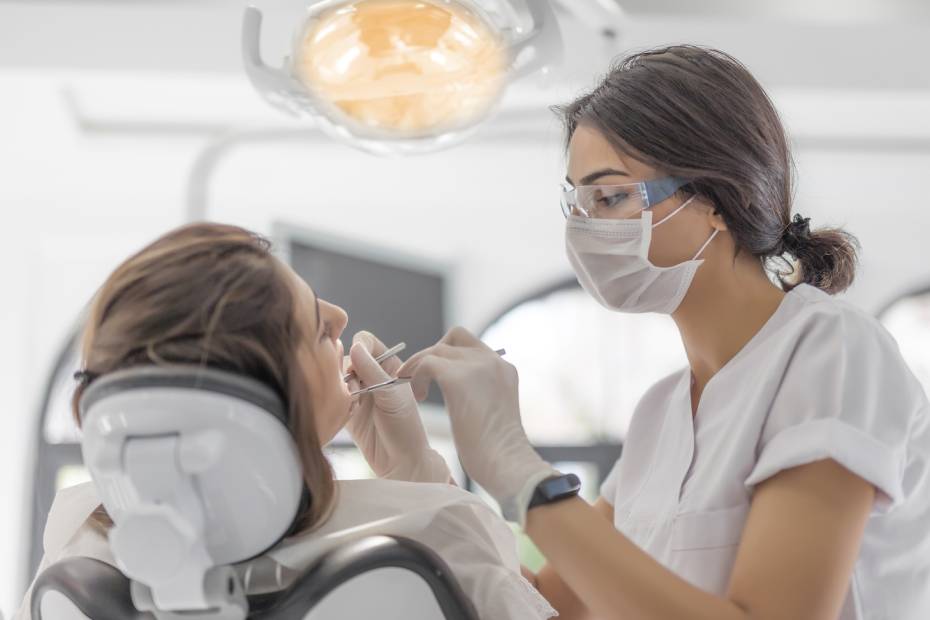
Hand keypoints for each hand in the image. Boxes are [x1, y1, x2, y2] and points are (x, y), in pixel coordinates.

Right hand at [344, 331, 451, 483]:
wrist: (400, 462)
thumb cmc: (405, 426)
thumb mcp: (392, 395)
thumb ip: (372, 371)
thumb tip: (354, 346)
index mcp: (388, 365)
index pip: (366, 342)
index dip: (358, 348)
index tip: (356, 363)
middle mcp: (372, 374)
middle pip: (347, 357)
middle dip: (347, 371)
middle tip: (355, 389)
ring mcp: (358, 391)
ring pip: (337, 376)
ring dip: (342, 387)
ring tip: (355, 405)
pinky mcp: (346, 408)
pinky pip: (332, 396)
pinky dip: (337, 402)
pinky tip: (350, 415)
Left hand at [397, 327, 557, 525]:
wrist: (507, 464)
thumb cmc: (498, 452)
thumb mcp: (493, 411)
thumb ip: (482, 392)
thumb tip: (462, 394)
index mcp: (504, 368)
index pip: (471, 345)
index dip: (449, 356)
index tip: (435, 377)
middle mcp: (493, 361)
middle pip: (454, 337)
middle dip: (432, 354)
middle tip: (420, 380)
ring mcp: (478, 366)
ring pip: (437, 349)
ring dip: (419, 366)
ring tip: (416, 392)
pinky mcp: (459, 378)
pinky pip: (427, 363)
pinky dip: (416, 376)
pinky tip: (419, 398)